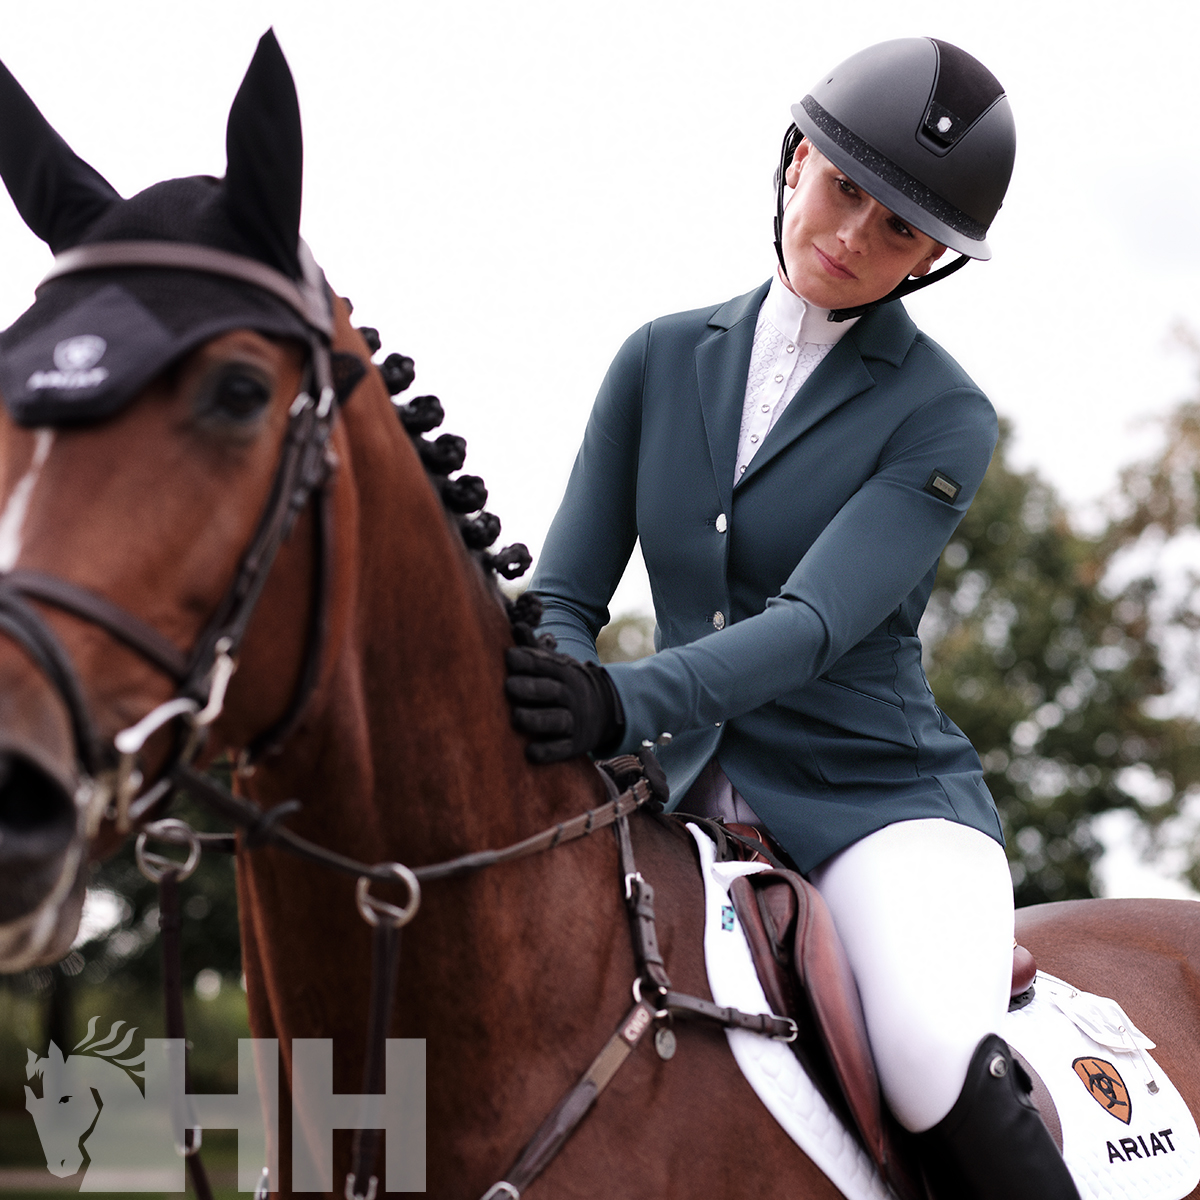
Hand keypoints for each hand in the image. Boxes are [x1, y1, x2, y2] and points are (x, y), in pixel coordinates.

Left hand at [505, 646, 624, 763]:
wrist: (606, 710)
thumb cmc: (566, 684)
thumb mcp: (556, 665)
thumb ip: (534, 650)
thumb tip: (517, 626)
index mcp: (564, 673)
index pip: (545, 665)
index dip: (528, 660)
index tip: (509, 657)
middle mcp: (570, 696)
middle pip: (551, 691)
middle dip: (531, 688)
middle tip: (509, 686)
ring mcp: (574, 721)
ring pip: (556, 720)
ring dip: (536, 719)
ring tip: (516, 717)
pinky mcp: (576, 745)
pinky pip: (562, 749)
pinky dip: (548, 751)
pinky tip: (530, 752)